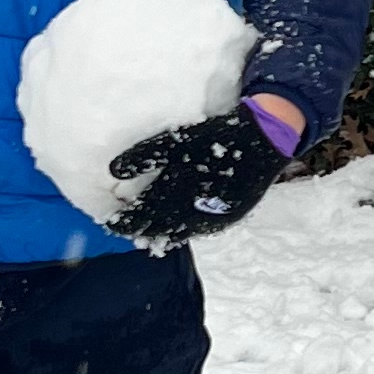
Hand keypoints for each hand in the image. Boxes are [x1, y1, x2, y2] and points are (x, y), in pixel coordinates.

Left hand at [108, 102, 294, 244]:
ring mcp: (211, 221)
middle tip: (130, 226)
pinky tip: (182, 219)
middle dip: (142, 229)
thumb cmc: (215, 138)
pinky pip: (200, 229)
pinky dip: (185, 227)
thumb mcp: (176, 142)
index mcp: (174, 200)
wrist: (261, 142)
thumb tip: (114, 171)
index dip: (123, 223)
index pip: (140, 221)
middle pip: (159, 232)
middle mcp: (191, 217)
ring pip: (180, 234)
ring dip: (164, 230)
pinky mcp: (227, 218)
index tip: (112, 222)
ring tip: (153, 226)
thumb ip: (145, 156)